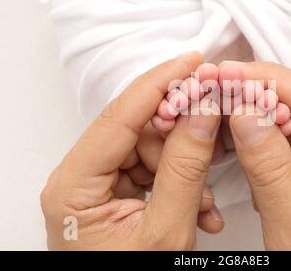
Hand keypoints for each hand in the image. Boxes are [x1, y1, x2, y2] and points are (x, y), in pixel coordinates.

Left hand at [41, 52, 222, 249]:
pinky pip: (153, 171)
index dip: (160, 83)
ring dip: (185, 168)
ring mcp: (98, 186)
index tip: (194, 61)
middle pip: (136, 130)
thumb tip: (204, 111)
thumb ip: (186, 167)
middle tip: (216, 126)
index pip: (120, 116)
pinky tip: (199, 210)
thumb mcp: (165, 230)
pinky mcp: (116, 194)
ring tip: (204, 202)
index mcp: (74, 186)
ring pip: (150, 150)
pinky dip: (180, 184)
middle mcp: (80, 179)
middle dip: (180, 133)